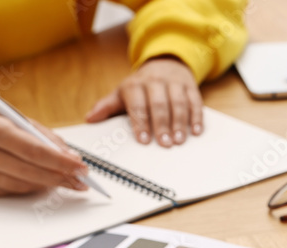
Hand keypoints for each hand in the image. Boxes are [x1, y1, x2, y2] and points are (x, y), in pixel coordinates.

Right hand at [0, 105, 89, 196]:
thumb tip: (72, 158)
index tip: (81, 167)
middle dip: (62, 177)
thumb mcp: (19, 120)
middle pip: (32, 171)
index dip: (61, 161)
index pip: (35, 150)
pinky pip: (14, 191)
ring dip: (50, 184)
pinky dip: (32, 187)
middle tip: (81, 180)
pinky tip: (43, 182)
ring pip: (25, 185)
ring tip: (67, 180)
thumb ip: (46, 138)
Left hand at [86, 56, 202, 146]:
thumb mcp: (122, 93)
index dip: (140, 122)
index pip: (137, 104)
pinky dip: (196, 117)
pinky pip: (195, 101)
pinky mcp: (190, 87)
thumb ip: (107, 107)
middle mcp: (155, 82)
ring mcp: (174, 84)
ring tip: (179, 141)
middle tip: (164, 144)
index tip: (143, 140)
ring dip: (179, 123)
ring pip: (178, 103)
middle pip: (159, 104)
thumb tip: (89, 119)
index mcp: (135, 85)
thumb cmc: (141, 86)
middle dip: (161, 125)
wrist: (165, 63)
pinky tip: (195, 131)